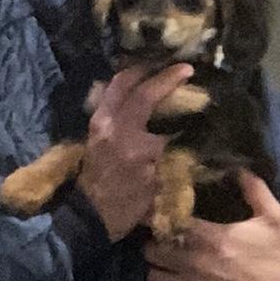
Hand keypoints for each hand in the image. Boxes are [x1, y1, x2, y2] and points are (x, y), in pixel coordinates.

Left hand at [77, 64, 192, 240]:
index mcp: (129, 138)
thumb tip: (182, 129)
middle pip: (128, 83)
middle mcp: (110, 124)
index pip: (152, 99)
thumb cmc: (127, 205)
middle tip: (170, 63)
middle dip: (151, 69)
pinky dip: (123, 87)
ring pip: (114, 86)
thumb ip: (168, 151)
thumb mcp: (156, 181)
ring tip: (153, 69)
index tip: (189, 70)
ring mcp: (98, 124)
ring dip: (134, 74)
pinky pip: (108, 97)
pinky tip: (136, 87)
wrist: (90, 217)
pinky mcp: (93, 129)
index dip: (171, 81)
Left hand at [144, 170, 279, 280]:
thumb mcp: (275, 220)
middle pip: (153, 252)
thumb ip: (256, 191)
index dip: (162, 218)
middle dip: (155, 244)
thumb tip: (239, 167)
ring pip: (155, 276)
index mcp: (212, 238)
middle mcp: (195, 263)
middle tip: (164, 240)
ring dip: (159, 268)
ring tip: (168, 263)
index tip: (163, 215)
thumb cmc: (278, 259)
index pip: (169, 223)